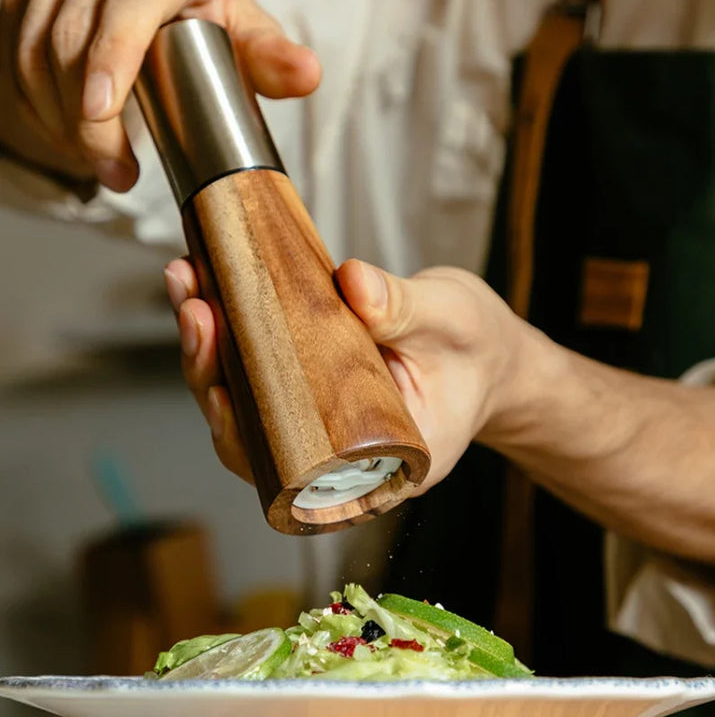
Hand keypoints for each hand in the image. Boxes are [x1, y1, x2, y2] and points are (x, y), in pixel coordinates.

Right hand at [0, 0, 320, 189]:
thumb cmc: (209, 21)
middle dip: (86, 123)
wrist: (165, 5)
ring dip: (58, 120)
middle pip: (68, 42)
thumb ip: (270, 58)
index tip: (102, 112)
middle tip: (117, 174)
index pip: (123, 11)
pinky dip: (36, 105)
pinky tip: (68, 136)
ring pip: (32, 53)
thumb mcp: (243, 35)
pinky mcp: (29, 3)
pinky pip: (13, 55)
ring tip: (101, 164)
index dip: (107, 59)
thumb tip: (307, 75)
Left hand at [163, 257, 538, 490]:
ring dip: (208, 343)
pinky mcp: (308, 381)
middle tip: (197, 312)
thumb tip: (352, 283)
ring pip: (245, 396)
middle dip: (211, 372)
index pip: (290, 473)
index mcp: (374, 466)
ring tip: (188, 284)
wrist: (485, 353)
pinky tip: (209, 283)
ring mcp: (316, 417)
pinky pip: (258, 364)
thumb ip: (405, 309)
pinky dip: (229, 327)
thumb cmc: (476, 354)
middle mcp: (334, 453)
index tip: (218, 393)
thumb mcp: (452, 326)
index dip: (243, 439)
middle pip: (252, 431)